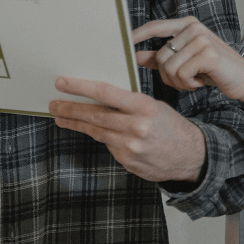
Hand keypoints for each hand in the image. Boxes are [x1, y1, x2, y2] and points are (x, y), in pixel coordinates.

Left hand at [50, 77, 205, 182]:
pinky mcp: (128, 161)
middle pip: (94, 114)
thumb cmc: (170, 125)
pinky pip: (108, 145)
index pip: (105, 93)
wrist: (191, 155)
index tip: (62, 83)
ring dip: (75, 123)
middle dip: (70, 108)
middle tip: (53, 103)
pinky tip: (94, 131)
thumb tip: (98, 96)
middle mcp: (136, 126)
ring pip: (96, 131)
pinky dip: (100, 136)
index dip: (80, 87)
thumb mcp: (153, 105)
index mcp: (143, 106)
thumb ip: (127, 103)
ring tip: (61, 117)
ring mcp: (130, 146)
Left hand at [133, 17, 243, 101]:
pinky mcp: (209, 53)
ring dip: (179, 82)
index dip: (137, 35)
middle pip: (161, 55)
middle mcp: (193, 27)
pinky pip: (182, 74)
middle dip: (168, 76)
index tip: (122, 43)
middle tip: (184, 80)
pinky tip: (202, 81)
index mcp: (186, 24)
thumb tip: (135, 56)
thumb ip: (160, 57)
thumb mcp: (184, 61)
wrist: (243, 80)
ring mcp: (202, 38)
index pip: (155, 27)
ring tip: (194, 80)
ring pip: (170, 67)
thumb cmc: (212, 70)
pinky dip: (189, 84)